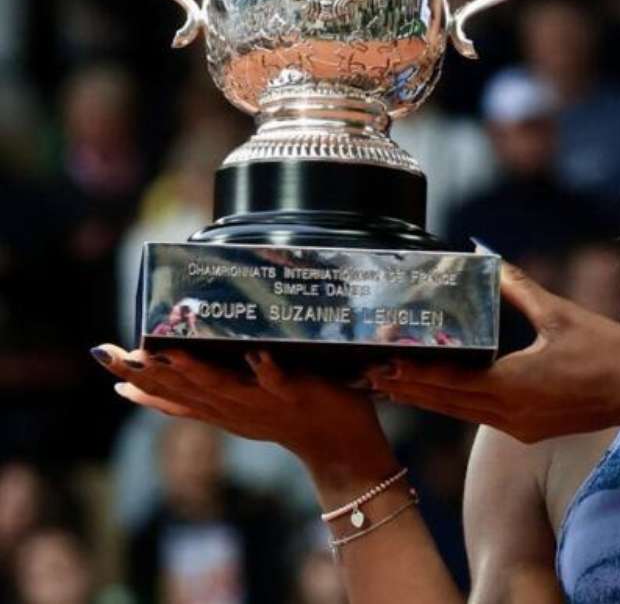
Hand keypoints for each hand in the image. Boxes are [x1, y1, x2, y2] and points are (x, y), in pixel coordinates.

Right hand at [90, 345, 392, 469]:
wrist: (339, 447)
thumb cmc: (288, 416)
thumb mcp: (236, 406)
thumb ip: (199, 393)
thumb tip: (165, 380)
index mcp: (219, 407)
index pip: (168, 391)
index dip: (134, 375)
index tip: (101, 355)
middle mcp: (234, 406)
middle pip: (186, 389)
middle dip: (151, 371)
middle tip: (117, 352)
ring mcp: (264, 402)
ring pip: (224, 387)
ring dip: (198, 371)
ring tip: (173, 351)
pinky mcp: (299, 395)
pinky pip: (281, 381)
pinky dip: (268, 370)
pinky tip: (257, 355)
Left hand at [365, 262, 619, 442]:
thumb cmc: (609, 353)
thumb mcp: (561, 314)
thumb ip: (518, 287)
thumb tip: (487, 258)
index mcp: (513, 386)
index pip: (447, 383)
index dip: (410, 374)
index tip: (379, 364)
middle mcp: (509, 414)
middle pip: (445, 403)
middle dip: (406, 389)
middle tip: (368, 375)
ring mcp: (518, 426)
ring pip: (460, 413)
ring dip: (427, 398)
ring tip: (392, 384)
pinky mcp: (529, 429)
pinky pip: (481, 415)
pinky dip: (456, 402)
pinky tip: (443, 390)